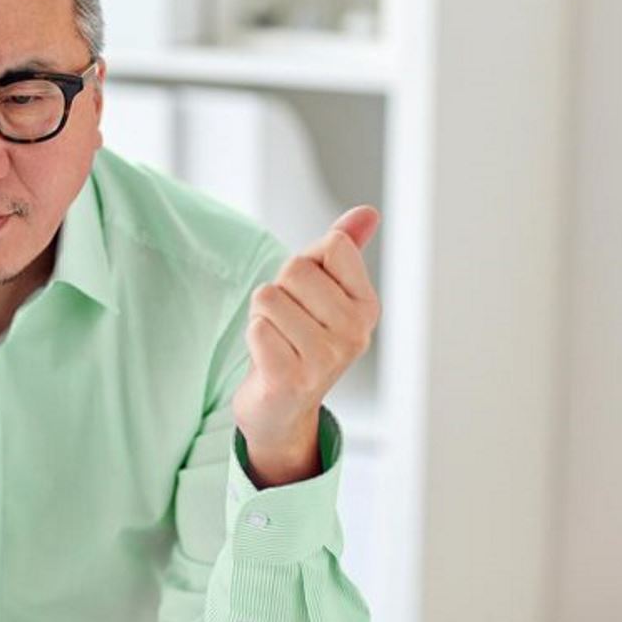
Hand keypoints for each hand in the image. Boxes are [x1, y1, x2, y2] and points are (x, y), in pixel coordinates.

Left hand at [231, 206, 381, 485]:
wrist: (280, 410)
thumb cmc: (300, 341)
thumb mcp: (326, 294)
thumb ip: (344, 250)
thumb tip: (367, 212)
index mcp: (367, 306)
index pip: (332, 245)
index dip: (307, 262)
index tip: (308, 296)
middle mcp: (355, 333)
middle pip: (295, 268)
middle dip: (279, 291)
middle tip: (287, 324)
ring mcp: (326, 359)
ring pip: (269, 296)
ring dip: (262, 317)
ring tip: (277, 342)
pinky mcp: (291, 379)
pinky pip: (257, 328)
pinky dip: (253, 338)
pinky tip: (268, 360)